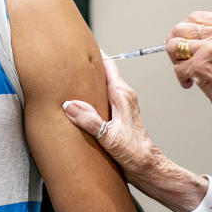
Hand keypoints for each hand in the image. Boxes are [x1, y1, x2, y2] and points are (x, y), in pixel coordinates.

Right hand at [63, 55, 207, 211]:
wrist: (148, 169)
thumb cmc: (135, 154)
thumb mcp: (110, 138)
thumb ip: (90, 121)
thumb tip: (70, 105)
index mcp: (122, 95)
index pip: (107, 64)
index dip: (93, 51)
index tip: (76, 42)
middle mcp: (122, 96)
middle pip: (102, 72)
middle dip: (84, 64)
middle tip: (64, 58)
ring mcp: (120, 105)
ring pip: (100, 85)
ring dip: (85, 81)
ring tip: (65, 77)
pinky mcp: (116, 115)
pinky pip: (100, 97)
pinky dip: (88, 95)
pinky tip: (75, 102)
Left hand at [166, 11, 211, 137]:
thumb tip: (186, 31)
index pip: (195, 17)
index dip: (187, 30)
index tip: (184, 39)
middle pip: (181, 28)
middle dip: (177, 43)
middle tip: (181, 56)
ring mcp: (211, 48)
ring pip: (173, 45)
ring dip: (177, 60)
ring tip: (189, 69)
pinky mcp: (199, 64)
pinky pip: (177, 67)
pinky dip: (181, 77)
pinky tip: (192, 82)